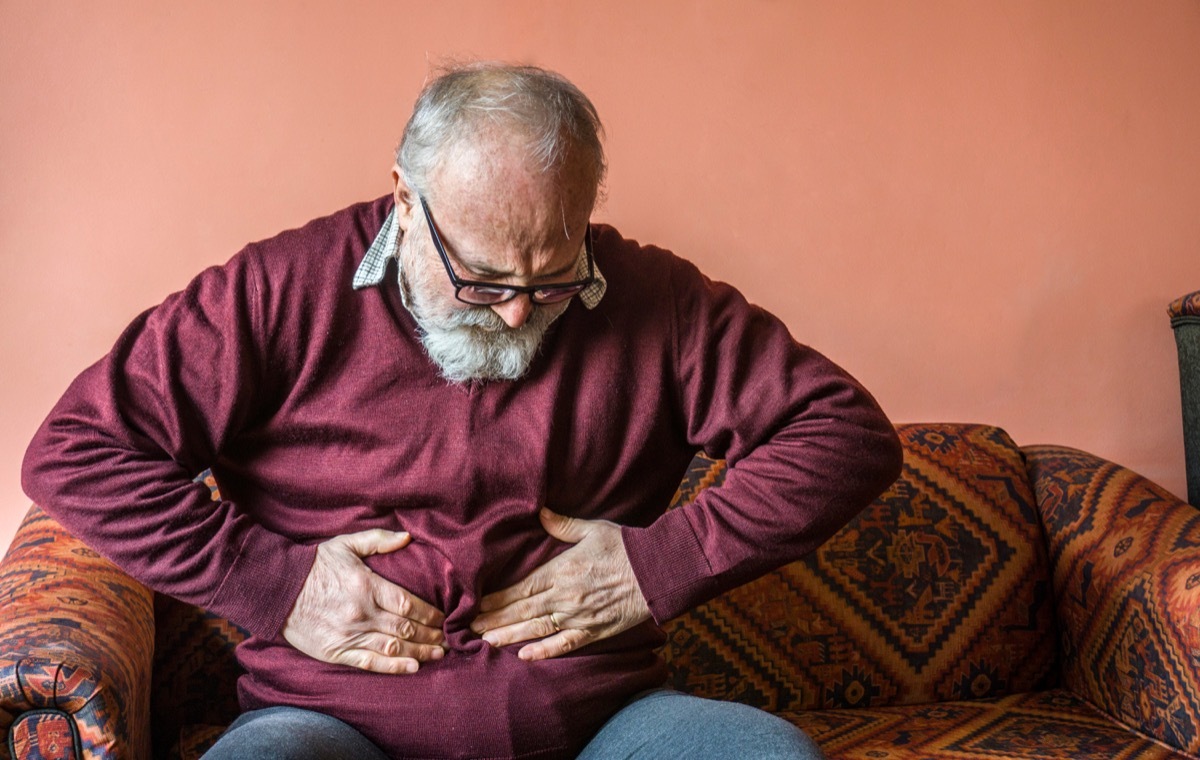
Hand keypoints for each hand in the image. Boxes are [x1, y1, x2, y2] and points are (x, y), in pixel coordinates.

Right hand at [282, 529, 445, 673]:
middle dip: (430, 635)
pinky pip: (370, 662)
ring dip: (419, 652)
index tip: (444, 619)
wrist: (277, 589)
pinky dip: (393, 667)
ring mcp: (349, 634)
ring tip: (438, 654)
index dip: (430, 614)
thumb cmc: (314, 565)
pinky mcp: (336, 652)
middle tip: (448, 640)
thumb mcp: (346, 544)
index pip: (408, 604)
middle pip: (405, 628)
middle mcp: (361, 612)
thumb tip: (407, 537)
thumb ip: (378, 540)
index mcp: (366, 585)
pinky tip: (412, 668)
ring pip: (392, 647)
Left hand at [470, 508, 650, 660]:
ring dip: (510, 636)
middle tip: (470, 628)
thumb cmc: (625, 546)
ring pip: (537, 629)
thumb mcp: (593, 529)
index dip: (497, 598)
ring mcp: (579, 616)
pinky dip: (544, 651)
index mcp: (561, 570)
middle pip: (523, 610)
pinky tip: (525, 656)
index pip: (521, 588)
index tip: (476, 604)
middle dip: (495, 619)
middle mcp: (565, 596)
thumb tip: (540, 513)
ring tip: (487, 641)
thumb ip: (562, 525)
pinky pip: (565, 644)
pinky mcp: (594, 631)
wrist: (657, 570)